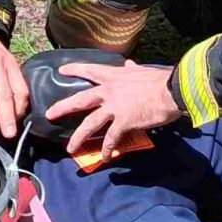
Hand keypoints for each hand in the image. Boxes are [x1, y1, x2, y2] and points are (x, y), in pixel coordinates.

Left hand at [48, 60, 183, 156]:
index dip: (75, 70)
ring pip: (89, 124)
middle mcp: (109, 91)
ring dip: (79, 137)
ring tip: (70, 148)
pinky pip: (111, 138)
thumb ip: (133, 70)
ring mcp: (114, 107)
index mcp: (114, 76)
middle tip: (49, 114)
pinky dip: (107, 149)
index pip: (90, 70)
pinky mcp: (123, 122)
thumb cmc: (161, 79)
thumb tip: (130, 64)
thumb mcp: (143, 70)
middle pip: (80, 100)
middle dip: (63, 107)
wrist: (172, 90)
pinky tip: (104, 157)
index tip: (61, 71)